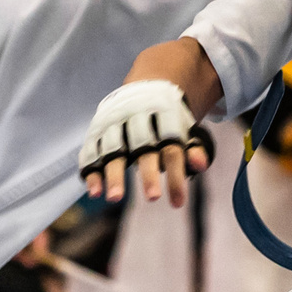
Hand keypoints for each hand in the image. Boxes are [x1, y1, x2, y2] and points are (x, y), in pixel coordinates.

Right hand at [80, 78, 212, 207]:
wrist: (141, 89)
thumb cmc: (168, 119)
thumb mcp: (183, 128)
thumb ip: (193, 147)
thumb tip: (200, 165)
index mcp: (164, 111)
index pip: (172, 146)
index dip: (175, 174)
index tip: (178, 203)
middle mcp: (136, 114)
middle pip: (142, 145)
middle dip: (147, 173)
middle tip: (153, 198)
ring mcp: (113, 121)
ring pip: (113, 149)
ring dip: (114, 175)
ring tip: (115, 199)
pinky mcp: (96, 131)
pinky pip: (91, 151)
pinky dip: (92, 171)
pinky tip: (95, 192)